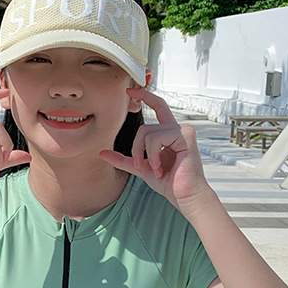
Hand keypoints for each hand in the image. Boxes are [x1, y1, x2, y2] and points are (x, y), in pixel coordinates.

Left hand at [98, 87, 212, 217]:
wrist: (184, 196)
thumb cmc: (168, 182)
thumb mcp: (141, 168)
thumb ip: (124, 159)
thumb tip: (102, 153)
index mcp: (168, 133)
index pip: (157, 106)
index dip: (144, 96)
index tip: (130, 91)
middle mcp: (177, 128)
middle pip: (145, 126)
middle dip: (137, 146)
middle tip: (138, 163)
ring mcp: (183, 131)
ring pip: (148, 132)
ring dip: (145, 154)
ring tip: (154, 169)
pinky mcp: (185, 136)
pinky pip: (157, 138)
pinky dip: (153, 155)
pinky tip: (159, 168)